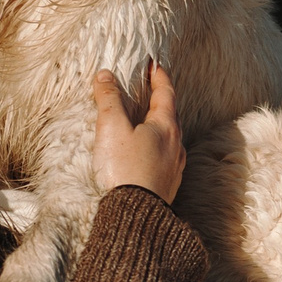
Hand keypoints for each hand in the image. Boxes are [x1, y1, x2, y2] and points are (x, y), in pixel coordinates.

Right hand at [91, 62, 185, 202]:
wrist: (134, 217)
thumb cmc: (124, 170)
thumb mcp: (112, 128)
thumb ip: (109, 99)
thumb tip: (105, 75)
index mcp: (166, 127)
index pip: (166, 93)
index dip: (158, 76)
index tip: (154, 64)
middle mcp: (176, 146)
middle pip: (169, 115)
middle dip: (158, 101)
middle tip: (147, 90)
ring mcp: (174, 168)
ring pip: (168, 139)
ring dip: (156, 127)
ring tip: (143, 123)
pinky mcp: (166, 186)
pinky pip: (163, 159)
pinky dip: (153, 149)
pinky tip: (142, 156)